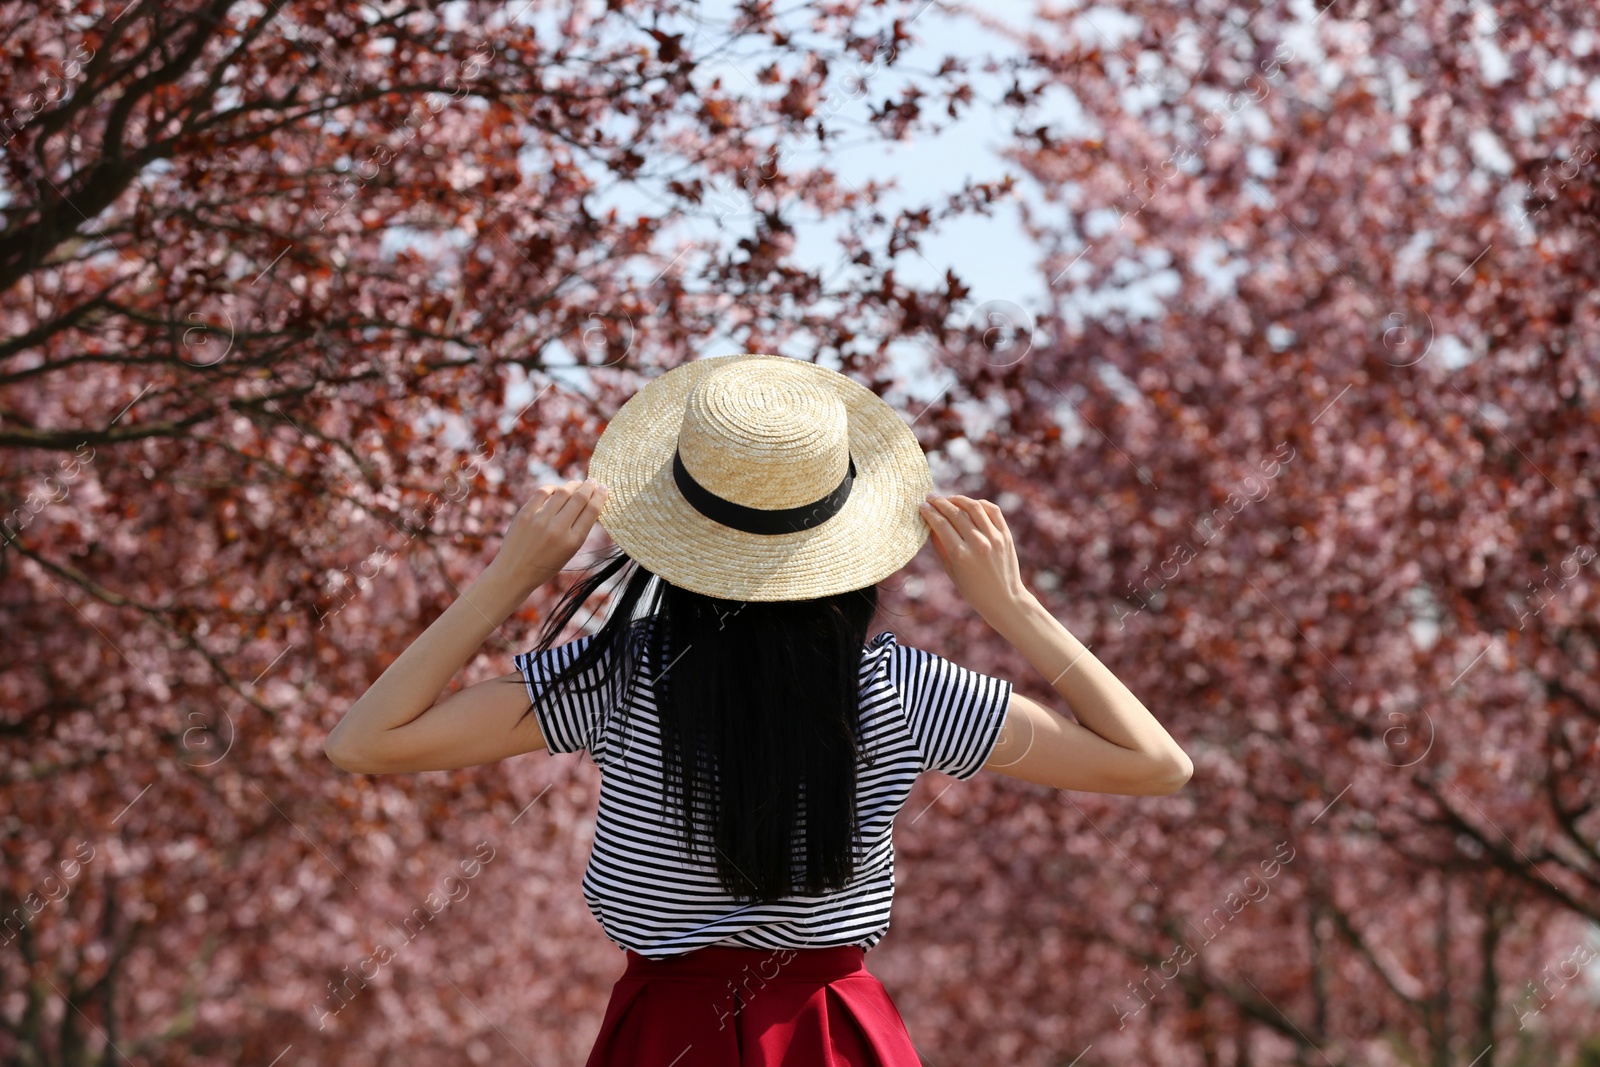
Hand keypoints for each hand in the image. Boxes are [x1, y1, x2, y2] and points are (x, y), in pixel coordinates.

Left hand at [492, 478, 608, 592]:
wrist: (514, 572)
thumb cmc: (545, 565)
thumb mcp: (568, 552)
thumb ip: (578, 530)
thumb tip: (589, 504)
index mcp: (573, 542)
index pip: (592, 511)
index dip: (600, 497)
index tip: (603, 489)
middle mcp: (558, 529)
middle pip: (579, 498)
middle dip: (589, 487)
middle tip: (593, 481)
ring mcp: (539, 520)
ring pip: (562, 492)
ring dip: (573, 485)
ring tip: (577, 483)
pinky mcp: (524, 514)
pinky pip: (542, 492)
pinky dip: (552, 488)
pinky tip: (556, 489)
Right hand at [918, 492, 1032, 623]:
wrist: (1004, 599)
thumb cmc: (973, 590)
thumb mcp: (951, 571)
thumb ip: (940, 546)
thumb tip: (930, 524)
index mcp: (961, 555)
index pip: (940, 524)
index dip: (929, 512)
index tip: (922, 506)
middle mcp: (978, 543)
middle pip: (955, 513)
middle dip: (940, 502)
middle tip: (930, 497)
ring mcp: (994, 538)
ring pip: (974, 507)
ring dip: (958, 499)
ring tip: (949, 499)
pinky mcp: (1006, 535)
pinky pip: (992, 510)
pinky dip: (980, 504)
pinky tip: (970, 505)